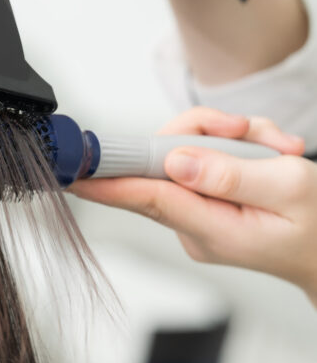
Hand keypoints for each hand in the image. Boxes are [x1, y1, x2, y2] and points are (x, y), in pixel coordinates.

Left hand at [70, 107, 316, 304]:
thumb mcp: (290, 188)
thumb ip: (231, 173)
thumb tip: (177, 162)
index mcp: (213, 230)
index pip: (148, 199)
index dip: (107, 182)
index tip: (72, 172)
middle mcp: (195, 225)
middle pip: (169, 160)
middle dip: (210, 131)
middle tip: (259, 134)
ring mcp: (198, 214)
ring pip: (189, 151)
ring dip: (236, 137)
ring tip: (280, 149)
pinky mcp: (205, 202)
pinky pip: (204, 159)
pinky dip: (239, 146)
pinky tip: (272, 153)